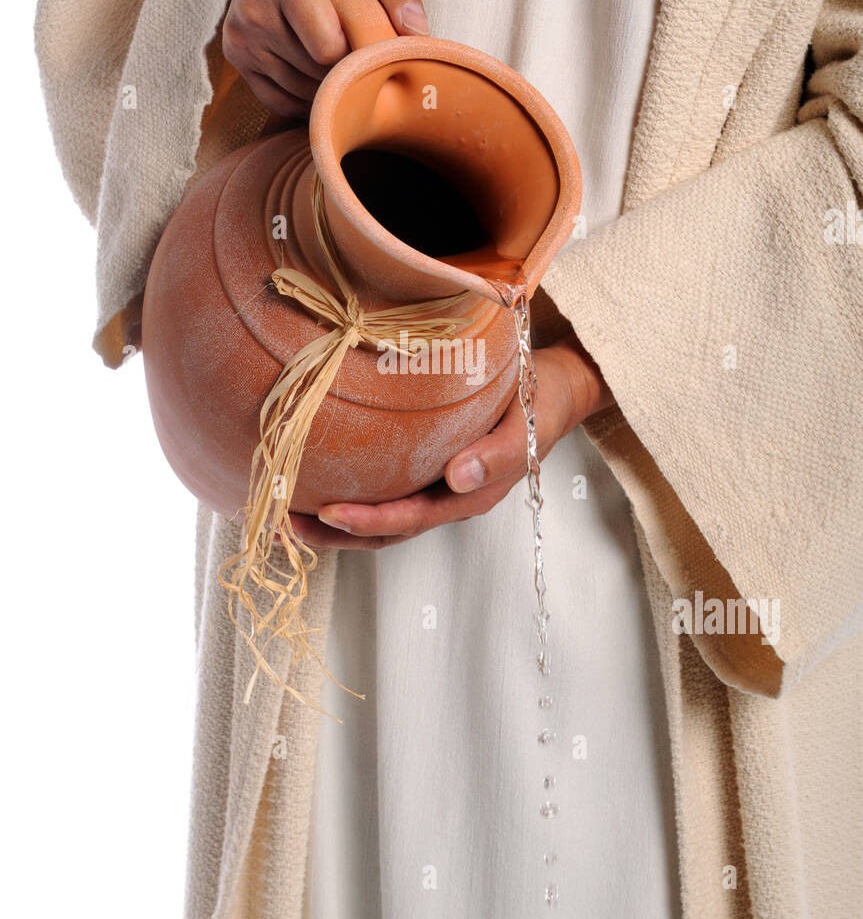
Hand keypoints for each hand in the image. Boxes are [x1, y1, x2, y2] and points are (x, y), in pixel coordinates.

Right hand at [222, 0, 427, 115]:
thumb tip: (418, 35)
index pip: (327, 50)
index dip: (356, 52)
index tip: (366, 35)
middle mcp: (254, 12)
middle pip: (314, 73)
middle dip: (343, 65)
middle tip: (353, 39)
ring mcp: (240, 38)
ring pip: (298, 91)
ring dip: (325, 82)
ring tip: (334, 47)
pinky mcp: (235, 56)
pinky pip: (278, 101)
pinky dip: (304, 94)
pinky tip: (316, 67)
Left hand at [291, 333, 611, 549]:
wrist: (551, 387)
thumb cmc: (539, 402)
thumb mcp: (528, 426)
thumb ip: (497, 455)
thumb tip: (456, 477)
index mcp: (469, 496)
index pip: (411, 519)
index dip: (369, 520)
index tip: (329, 511)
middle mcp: (445, 499)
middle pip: (384, 530)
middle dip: (333, 532)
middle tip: (283, 522)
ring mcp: (433, 487)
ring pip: (377, 517)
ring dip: (331, 521)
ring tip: (283, 511)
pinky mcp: (422, 468)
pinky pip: (382, 489)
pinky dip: (347, 491)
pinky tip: (313, 478)